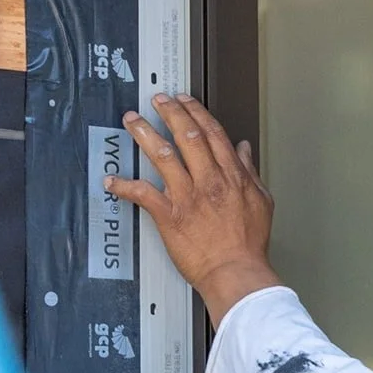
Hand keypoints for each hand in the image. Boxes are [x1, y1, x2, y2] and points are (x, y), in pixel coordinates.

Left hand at [107, 92, 282, 326]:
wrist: (237, 272)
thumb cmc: (248, 244)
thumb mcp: (261, 202)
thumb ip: (250, 172)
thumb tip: (243, 150)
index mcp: (232, 176)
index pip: (213, 133)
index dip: (197, 112)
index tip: (186, 101)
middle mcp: (209, 180)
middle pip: (187, 135)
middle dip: (170, 112)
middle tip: (158, 100)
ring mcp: (188, 196)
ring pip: (161, 155)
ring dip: (143, 133)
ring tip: (131, 120)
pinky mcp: (169, 215)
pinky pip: (141, 194)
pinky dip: (123, 186)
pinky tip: (111, 180)